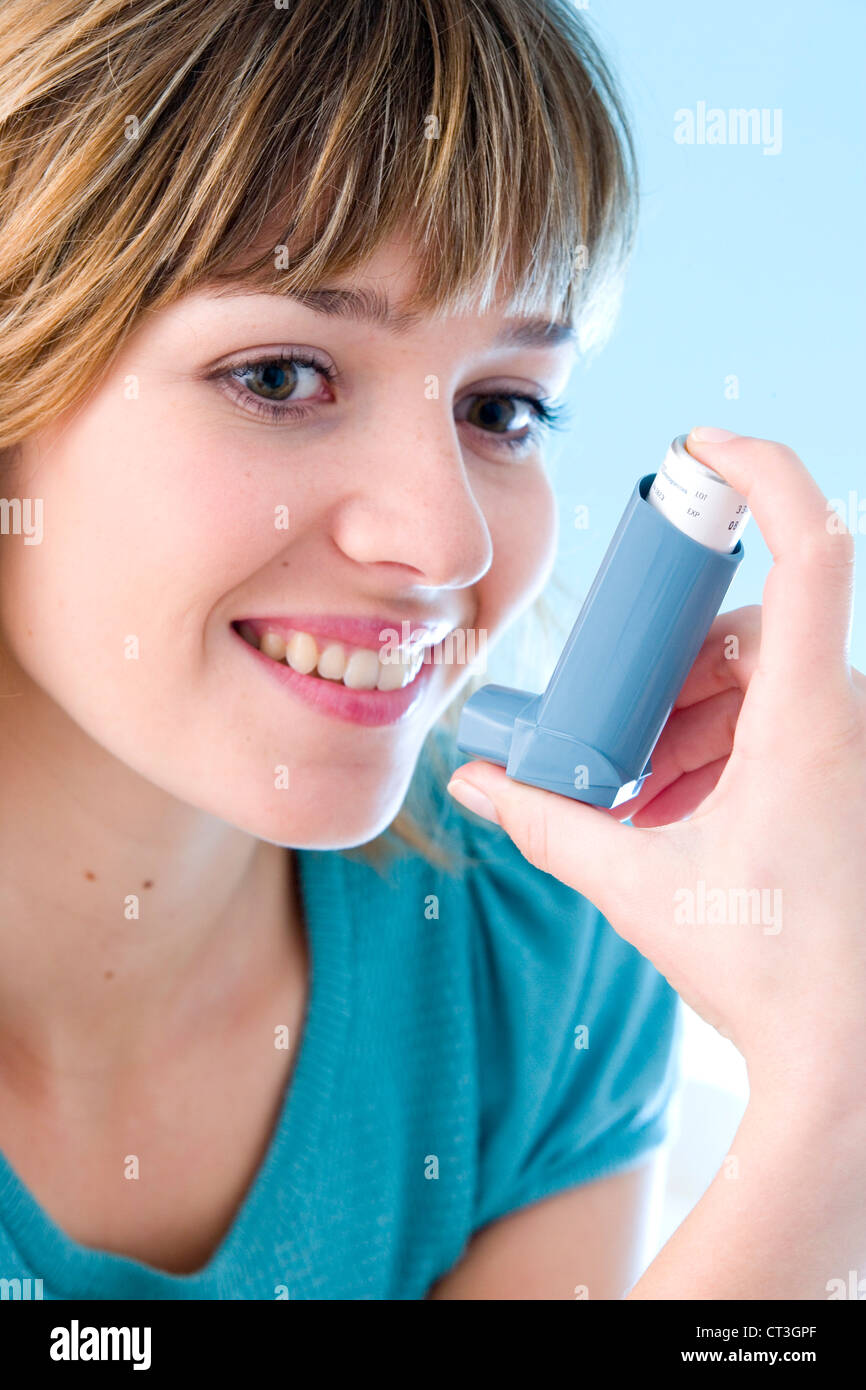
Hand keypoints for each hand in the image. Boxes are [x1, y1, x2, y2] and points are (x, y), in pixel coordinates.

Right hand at [448, 430, 865, 1115]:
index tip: (701, 449)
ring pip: (770, 683)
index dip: (763, 471)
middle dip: (673, 672)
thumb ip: (546, 824)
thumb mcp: (637, 881)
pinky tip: (685, 811)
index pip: (811, 547)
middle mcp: (850, 718)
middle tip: (619, 737)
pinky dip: (730, 749)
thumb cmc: (764, 966)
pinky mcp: (856, 781)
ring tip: (645, 796)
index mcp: (810, 719)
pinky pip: (791, 726)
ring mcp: (859, 749)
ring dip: (695, 720)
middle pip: (754, 631)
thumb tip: (473, 783)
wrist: (849, 1056)